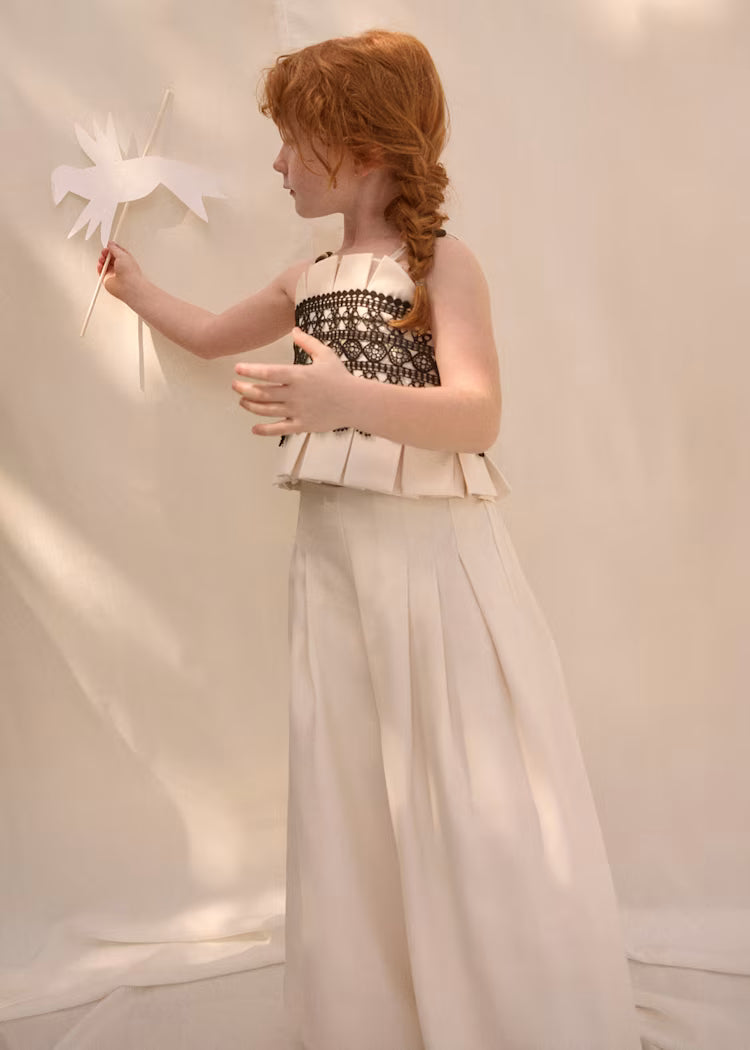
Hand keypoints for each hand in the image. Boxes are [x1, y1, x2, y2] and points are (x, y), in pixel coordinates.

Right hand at [97, 241, 142, 302]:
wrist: (129, 286)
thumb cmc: (130, 273)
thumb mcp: (122, 255)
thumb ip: (115, 248)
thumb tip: (110, 243)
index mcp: (125, 260)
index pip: (117, 251)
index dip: (111, 248)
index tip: (107, 244)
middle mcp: (120, 266)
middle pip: (109, 257)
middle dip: (105, 253)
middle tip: (104, 252)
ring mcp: (113, 273)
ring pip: (104, 263)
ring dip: (101, 259)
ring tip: (102, 259)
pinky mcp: (107, 279)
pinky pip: (100, 271)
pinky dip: (99, 267)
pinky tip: (100, 265)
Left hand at [232, 326, 355, 436]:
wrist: (356, 403)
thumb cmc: (341, 378)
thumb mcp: (326, 355)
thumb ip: (307, 342)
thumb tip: (294, 329)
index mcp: (299, 375)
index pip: (269, 373)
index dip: (251, 371)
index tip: (237, 369)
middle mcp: (295, 394)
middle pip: (262, 392)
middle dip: (244, 388)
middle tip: (234, 385)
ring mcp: (297, 411)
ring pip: (267, 410)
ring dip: (250, 406)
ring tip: (242, 401)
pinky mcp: (302, 425)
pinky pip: (279, 429)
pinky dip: (264, 430)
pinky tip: (254, 428)